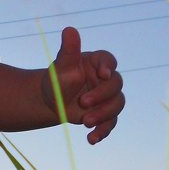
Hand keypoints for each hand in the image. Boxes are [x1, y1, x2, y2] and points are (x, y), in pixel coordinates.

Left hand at [47, 27, 124, 144]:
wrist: (51, 101)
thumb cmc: (57, 79)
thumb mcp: (61, 66)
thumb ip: (68, 50)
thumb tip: (69, 29)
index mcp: (97, 63)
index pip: (109, 60)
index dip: (108, 66)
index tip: (101, 74)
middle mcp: (106, 79)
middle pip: (116, 85)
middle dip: (102, 96)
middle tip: (83, 103)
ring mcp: (107, 98)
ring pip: (117, 105)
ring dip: (104, 114)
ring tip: (84, 122)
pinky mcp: (105, 114)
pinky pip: (111, 123)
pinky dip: (103, 131)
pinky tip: (91, 139)